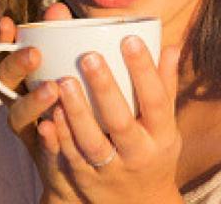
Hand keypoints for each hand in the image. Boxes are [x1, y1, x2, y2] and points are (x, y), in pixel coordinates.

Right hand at [0, 4, 80, 202]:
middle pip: (6, 81)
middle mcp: (17, 100)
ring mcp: (27, 128)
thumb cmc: (73, 99)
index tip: (6, 21)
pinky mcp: (41, 154)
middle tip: (34, 53)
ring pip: (18, 114)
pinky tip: (50, 126)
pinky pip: (38, 146)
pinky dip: (44, 136)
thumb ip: (61, 39)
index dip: (0, 39)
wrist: (81, 159)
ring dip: (31, 100)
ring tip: (51, 89)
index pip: (3, 54)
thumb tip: (57, 8)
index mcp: (20, 77)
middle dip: (17, 65)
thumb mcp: (67, 67)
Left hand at [38, 37, 183, 203]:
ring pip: (91, 142)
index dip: (144, 70)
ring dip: (76, 113)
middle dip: (105, 88)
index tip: (129, 39)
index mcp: (161, 136)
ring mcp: (111, 170)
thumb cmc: (154, 153)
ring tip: (63, 81)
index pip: (156, 100)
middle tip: (88, 56)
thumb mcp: (166, 126)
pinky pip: (70, 158)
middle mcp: (138, 154)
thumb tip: (171, 46)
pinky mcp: (86, 181)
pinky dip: (59, 137)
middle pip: (121, 121)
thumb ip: (165, 86)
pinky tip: (49, 114)